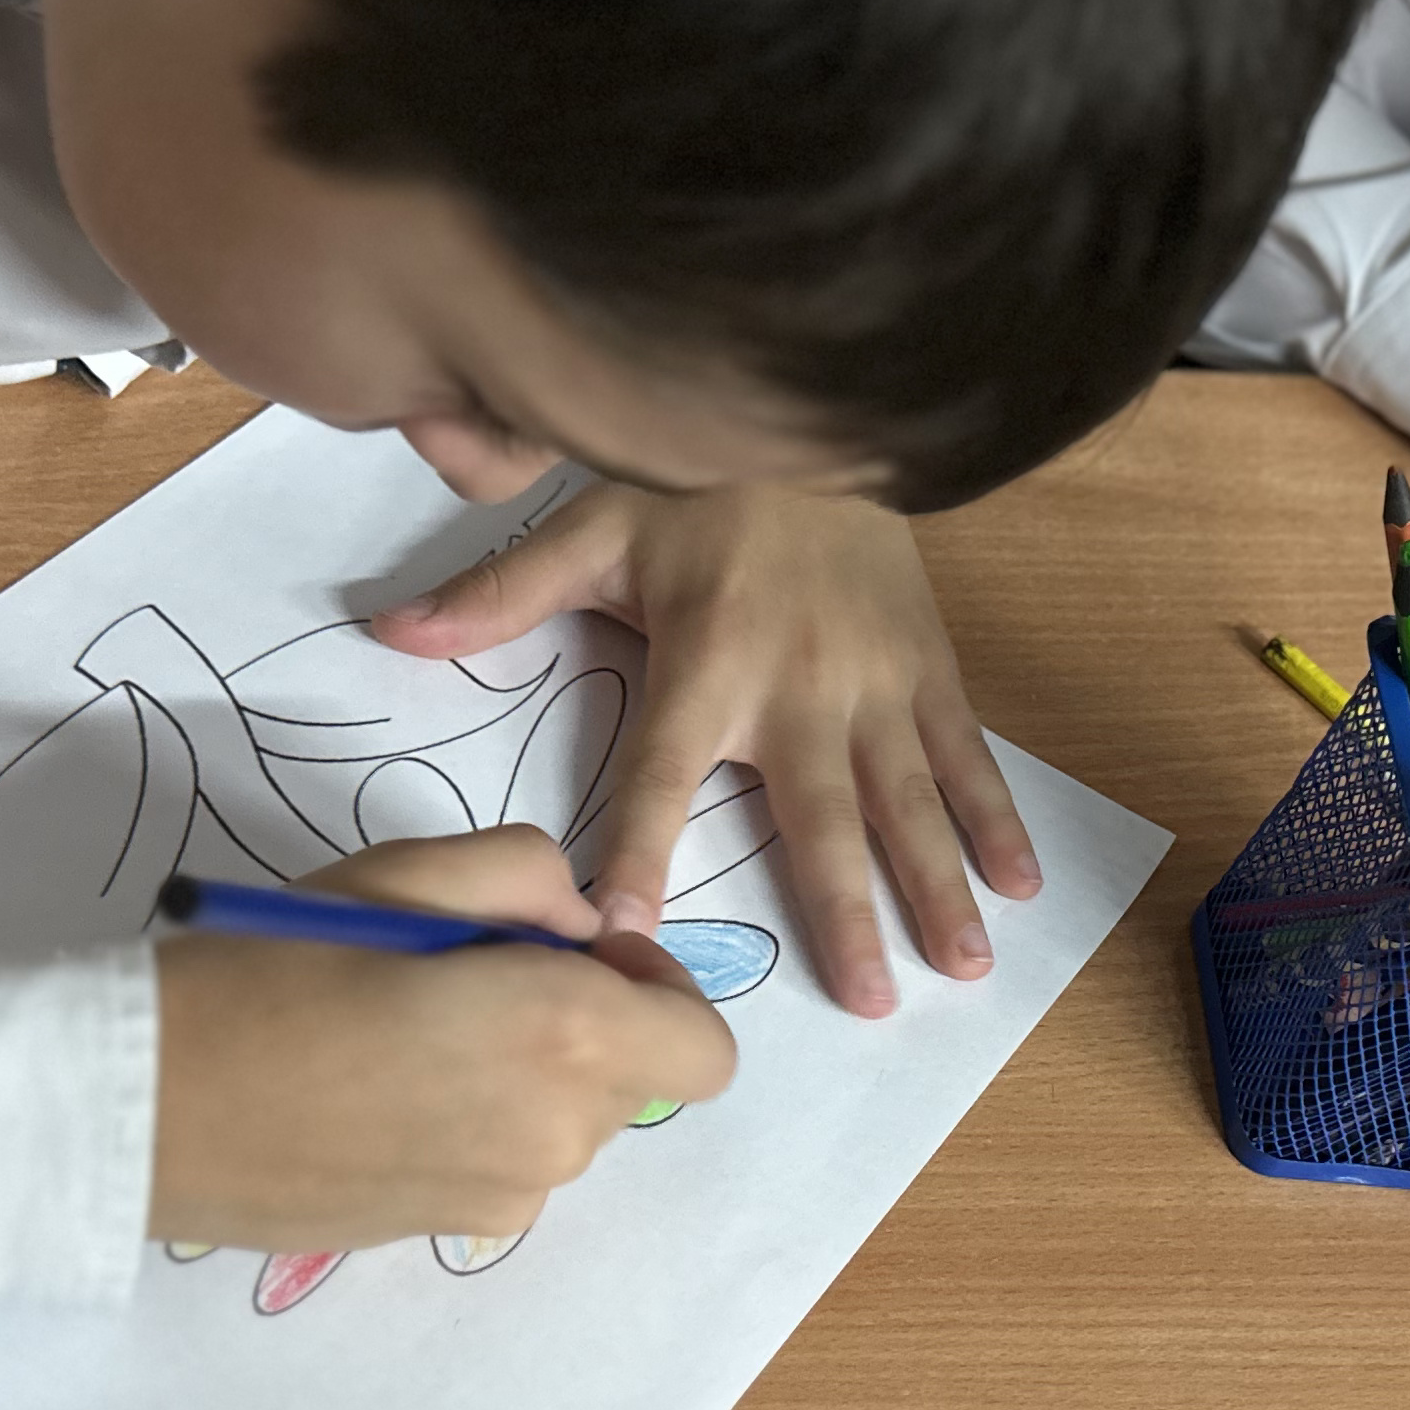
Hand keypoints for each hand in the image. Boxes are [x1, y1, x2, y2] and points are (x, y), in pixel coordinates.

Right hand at [148, 828, 736, 1248]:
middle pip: (628, 1081)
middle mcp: (553, 1137)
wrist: (139, 1103)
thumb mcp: (403, 871)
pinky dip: (466, 1124)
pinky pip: (496, 1169)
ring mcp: (498, 1202)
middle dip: (578, 1021)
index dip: (658, 992)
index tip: (572, 954)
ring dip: (518, 1074)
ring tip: (399, 1025)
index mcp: (566, 1040)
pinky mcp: (437, 1236)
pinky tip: (368, 1087)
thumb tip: (582, 930)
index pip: (705, 1050)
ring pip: (560, 1127)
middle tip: (461, 972)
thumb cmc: (267, 965)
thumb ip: (530, 878)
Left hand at [371, 483, 1038, 1017]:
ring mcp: (874, 680)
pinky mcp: (927, 664)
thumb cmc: (694, 485)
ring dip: (937, 882)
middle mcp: (797, 685)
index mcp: (705, 661)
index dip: (640, 851)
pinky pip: (964, 750)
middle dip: (847, 909)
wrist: (814, 409)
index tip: (626, 932)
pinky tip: (1020, 881)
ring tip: (962, 966)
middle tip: (868, 1000)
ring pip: (908, 798)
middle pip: (820, 816)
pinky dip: (996, 815)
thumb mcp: (589, 526)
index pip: (660, 775)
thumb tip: (389, 630)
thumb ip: (500, 592)